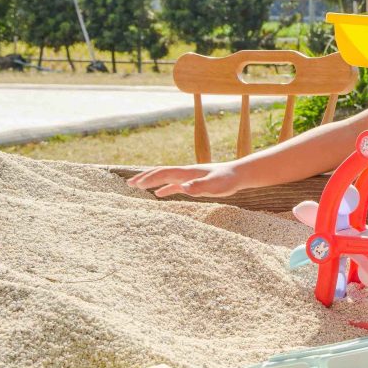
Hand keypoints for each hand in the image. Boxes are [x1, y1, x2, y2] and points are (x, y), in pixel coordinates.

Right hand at [126, 162, 243, 197]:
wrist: (239, 174)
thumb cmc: (228, 180)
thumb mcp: (215, 185)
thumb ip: (200, 186)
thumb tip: (184, 188)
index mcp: (187, 172)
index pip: (164, 173)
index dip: (149, 178)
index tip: (135, 184)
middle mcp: (185, 173)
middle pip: (160, 173)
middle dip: (144, 178)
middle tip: (128, 184)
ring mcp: (188, 177)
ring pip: (165, 178)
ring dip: (151, 181)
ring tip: (136, 186)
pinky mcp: (194, 183)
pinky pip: (175, 185)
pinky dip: (164, 189)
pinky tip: (158, 194)